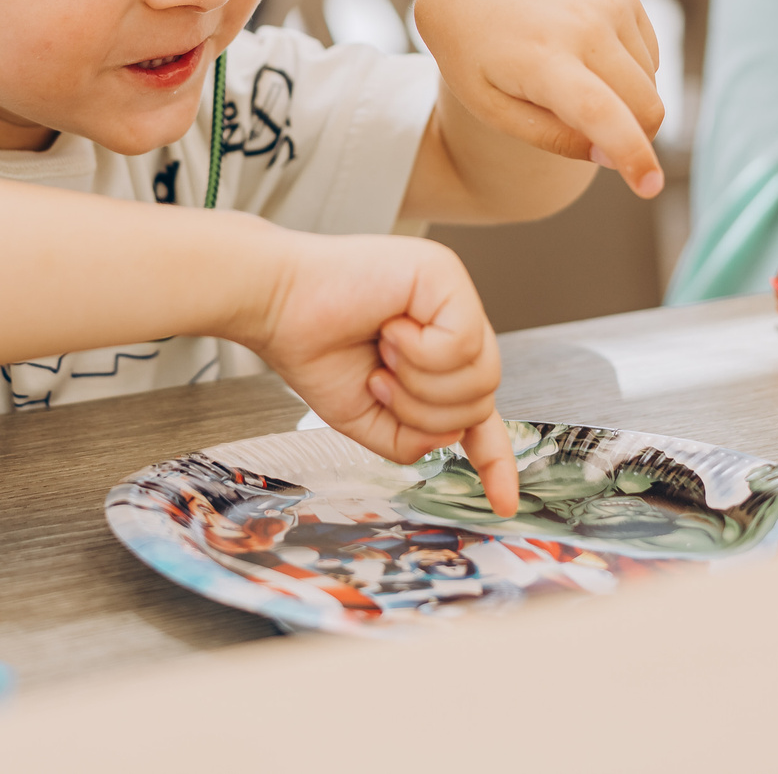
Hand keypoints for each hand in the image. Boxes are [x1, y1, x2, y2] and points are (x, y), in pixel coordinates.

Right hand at [242, 231, 519, 516]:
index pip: (482, 410)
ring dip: (421, 384)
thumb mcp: (369, 418)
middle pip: (483, 398)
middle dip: (426, 411)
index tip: (503, 503)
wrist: (274, 305)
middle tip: (380, 381)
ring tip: (384, 354)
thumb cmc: (314, 348)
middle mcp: (453, 321)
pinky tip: (391, 329)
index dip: (495, 460)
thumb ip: (414, 439)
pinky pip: (463, 343)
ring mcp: (454, 295)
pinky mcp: (446, 274)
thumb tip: (457, 437)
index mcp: (437, 353)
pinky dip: (421, 353)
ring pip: (482, 376)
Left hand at [412, 0, 665, 197]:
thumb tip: (610, 156)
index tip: (649, 187)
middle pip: (643, 104)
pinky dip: (628, 70)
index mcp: (541, 58)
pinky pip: (648, 52)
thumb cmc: (475, 58)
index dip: (631, 153)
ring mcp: (605, 1)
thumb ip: (551, 137)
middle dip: (632, 135)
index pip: (599, 112)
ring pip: (650, 82)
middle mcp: (582, 23)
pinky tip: (585, 57)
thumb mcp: (493, 109)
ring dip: (626, 100)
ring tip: (572, 83)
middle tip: (595, 139)